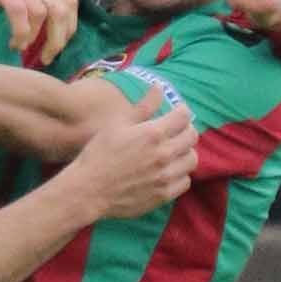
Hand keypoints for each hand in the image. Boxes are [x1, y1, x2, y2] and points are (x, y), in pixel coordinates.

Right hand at [0, 0, 78, 64]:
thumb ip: (27, 3)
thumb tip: (45, 29)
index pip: (69, 2)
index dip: (69, 28)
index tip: (55, 48)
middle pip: (62, 8)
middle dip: (58, 39)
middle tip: (45, 58)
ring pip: (42, 12)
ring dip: (36, 38)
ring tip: (21, 49)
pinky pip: (18, 9)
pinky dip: (21, 32)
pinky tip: (13, 43)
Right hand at [74, 88, 196, 218]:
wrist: (88, 190)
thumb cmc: (99, 154)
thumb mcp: (117, 124)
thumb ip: (143, 106)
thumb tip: (159, 87)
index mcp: (153, 133)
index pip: (184, 116)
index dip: (181, 111)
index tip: (176, 113)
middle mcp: (164, 154)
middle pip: (192, 137)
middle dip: (185, 130)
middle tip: (174, 131)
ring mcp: (165, 176)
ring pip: (192, 160)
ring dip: (184, 153)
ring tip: (173, 152)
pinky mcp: (163, 195)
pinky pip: (185, 182)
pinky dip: (180, 175)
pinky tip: (167, 172)